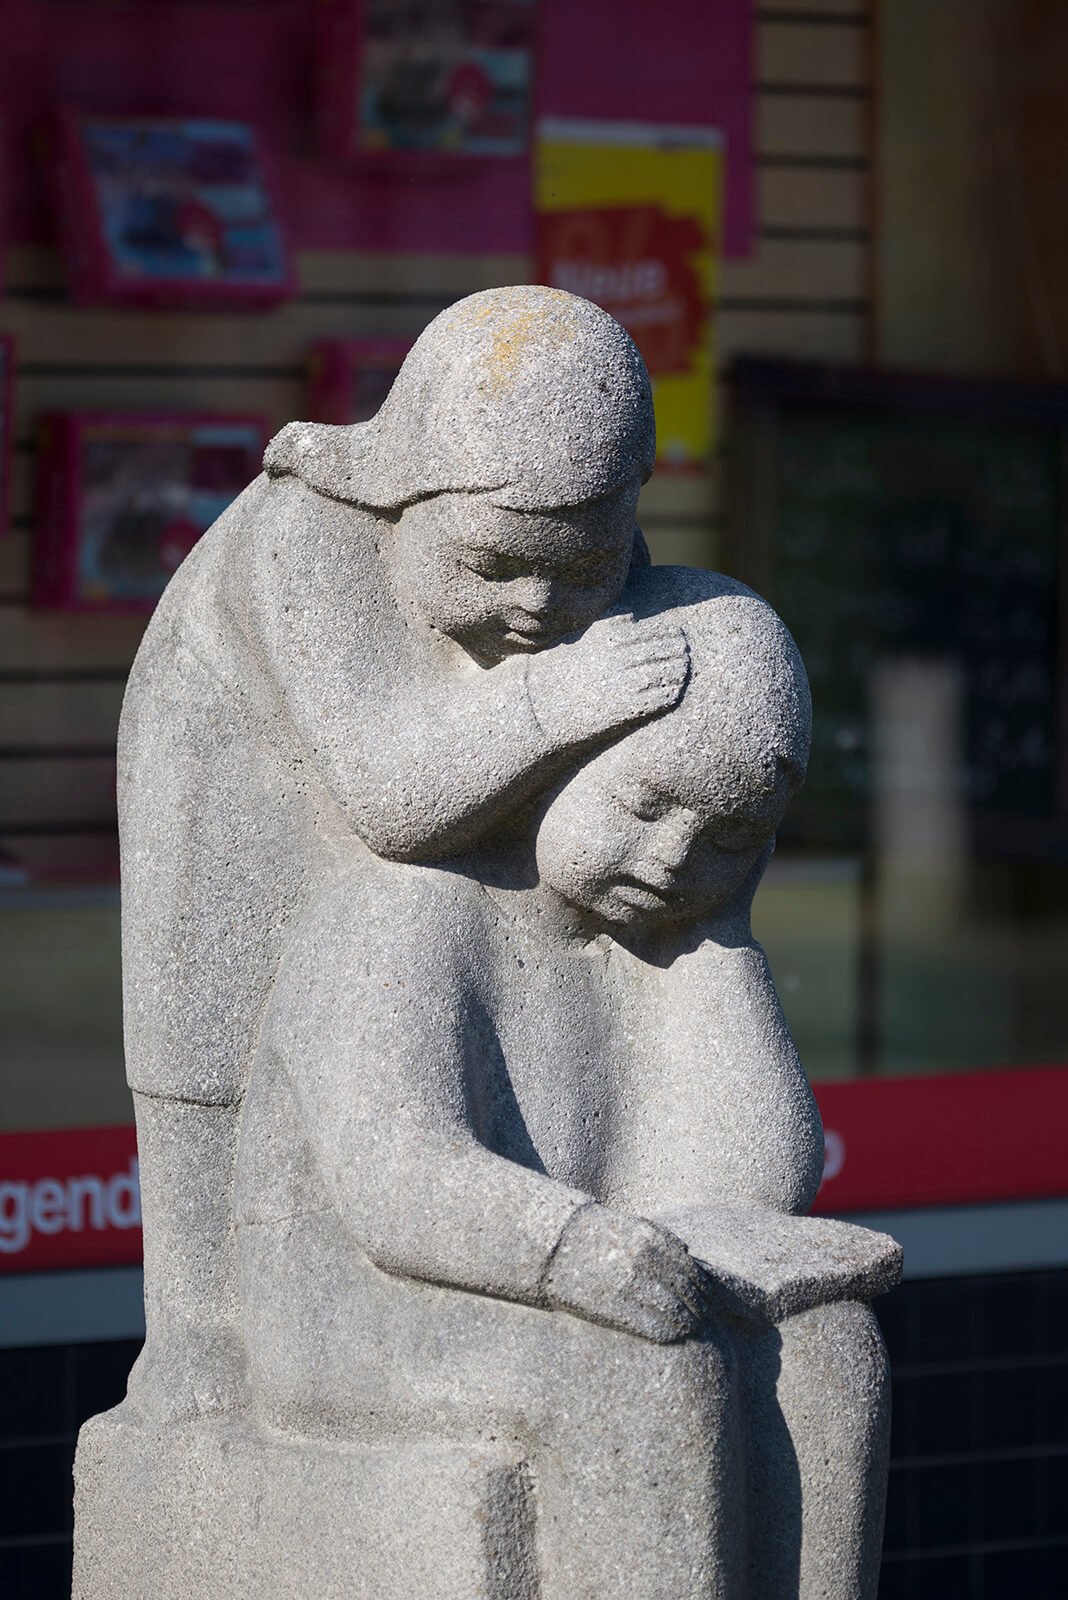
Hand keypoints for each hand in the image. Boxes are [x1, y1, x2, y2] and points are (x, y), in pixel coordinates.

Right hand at [526, 614, 688, 745]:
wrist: (544, 708)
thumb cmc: (564, 671)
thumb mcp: (583, 640)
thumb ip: (610, 626)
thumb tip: (634, 615)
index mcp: (609, 636)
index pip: (653, 629)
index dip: (669, 631)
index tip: (677, 632)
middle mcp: (618, 656)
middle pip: (663, 647)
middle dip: (677, 648)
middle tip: (684, 648)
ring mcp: (624, 682)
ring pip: (667, 671)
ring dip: (679, 668)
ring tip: (683, 666)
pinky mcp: (627, 708)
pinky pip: (661, 697)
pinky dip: (672, 691)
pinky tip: (675, 689)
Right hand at [542, 1203, 716, 1342]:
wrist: (555, 1246)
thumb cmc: (594, 1234)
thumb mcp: (629, 1225)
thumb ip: (659, 1238)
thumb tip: (688, 1255)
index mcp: (649, 1238)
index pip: (690, 1269)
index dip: (703, 1287)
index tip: (707, 1297)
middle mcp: (643, 1261)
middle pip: (685, 1290)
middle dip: (698, 1306)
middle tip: (703, 1316)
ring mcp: (629, 1284)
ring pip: (673, 1310)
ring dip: (687, 1322)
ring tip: (691, 1328)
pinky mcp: (615, 1306)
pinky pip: (651, 1325)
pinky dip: (667, 1332)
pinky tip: (672, 1336)